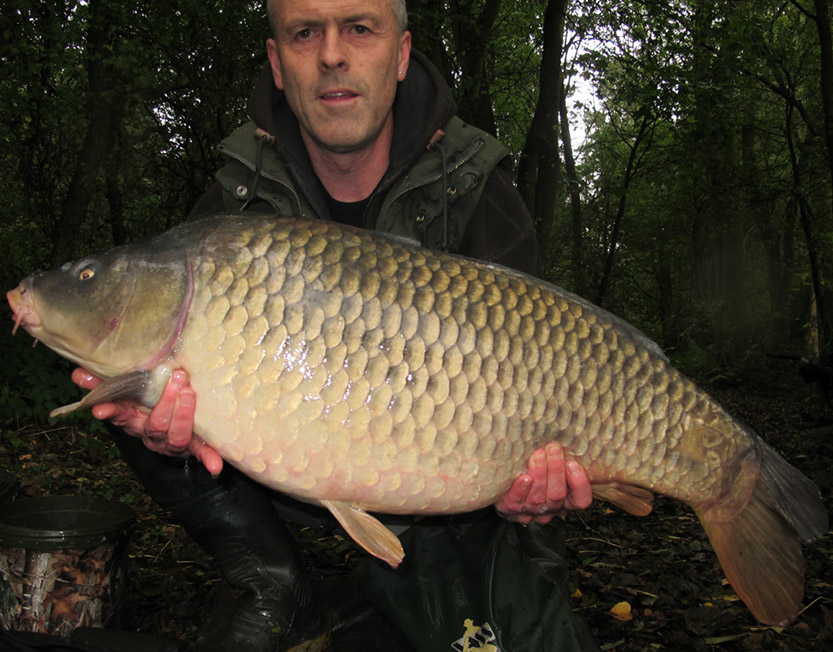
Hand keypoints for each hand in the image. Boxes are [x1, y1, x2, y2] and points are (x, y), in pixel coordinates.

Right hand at [71, 368, 223, 474]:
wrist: (171, 431)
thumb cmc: (148, 404)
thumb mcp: (127, 392)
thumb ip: (103, 383)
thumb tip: (76, 373)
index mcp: (134, 420)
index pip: (120, 415)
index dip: (111, 411)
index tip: (100, 409)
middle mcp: (152, 433)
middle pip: (155, 424)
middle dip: (165, 403)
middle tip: (176, 378)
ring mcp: (172, 442)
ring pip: (176, 435)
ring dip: (183, 415)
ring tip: (190, 392)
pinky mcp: (193, 446)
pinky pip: (201, 452)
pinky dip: (208, 458)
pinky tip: (215, 466)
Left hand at [495, 443, 591, 523]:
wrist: (503, 481)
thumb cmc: (533, 465)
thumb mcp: (550, 461)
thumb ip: (559, 455)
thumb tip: (566, 430)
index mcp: (565, 501)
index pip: (580, 500)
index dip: (579, 484)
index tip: (573, 463)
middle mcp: (549, 509)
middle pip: (557, 496)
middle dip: (556, 471)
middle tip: (554, 449)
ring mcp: (529, 512)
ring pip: (538, 499)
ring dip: (539, 476)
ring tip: (538, 456)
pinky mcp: (509, 510)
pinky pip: (515, 503)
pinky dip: (520, 490)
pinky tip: (524, 478)